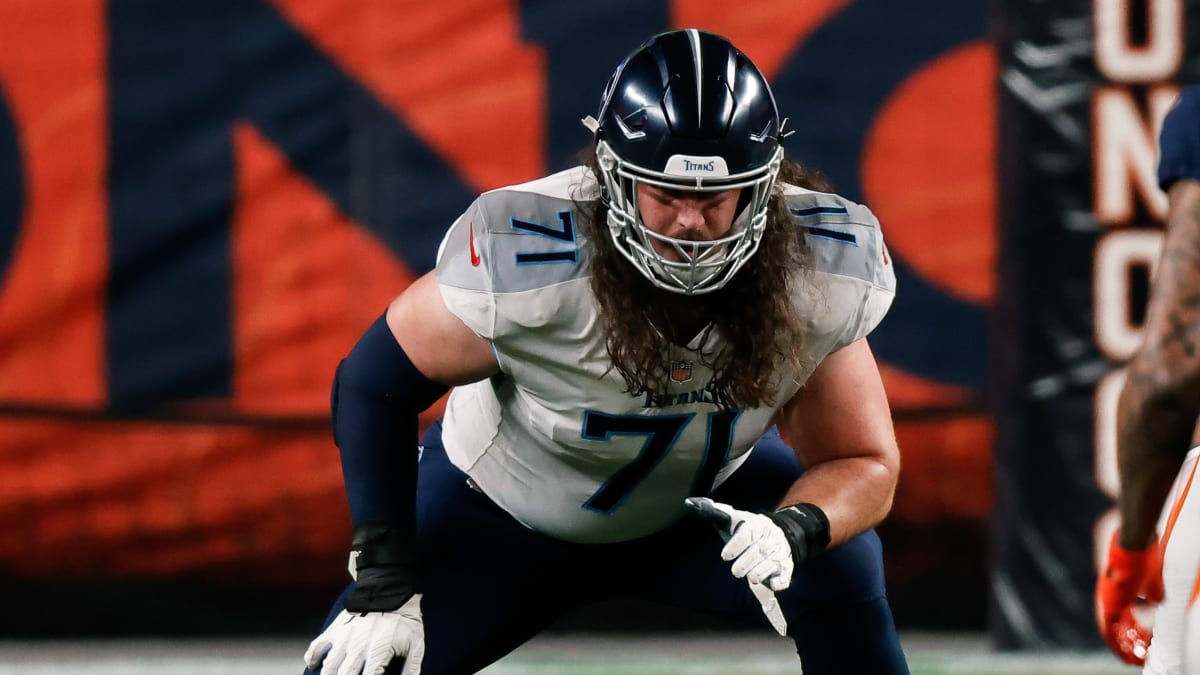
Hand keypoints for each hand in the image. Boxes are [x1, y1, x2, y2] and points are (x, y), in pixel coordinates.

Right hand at [304, 594, 424, 674]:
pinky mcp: (335, 629)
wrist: (390, 591)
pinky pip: (316, 647)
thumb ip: (412, 668)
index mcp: (379, 651)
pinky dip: (312, 659)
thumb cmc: (404, 621)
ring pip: (329, 666)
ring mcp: (344, 637)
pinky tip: (315, 666)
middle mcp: (358, 646)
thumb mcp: (416, 644)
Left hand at [686, 497, 794, 590]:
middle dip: (747, 562)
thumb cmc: (749, 528)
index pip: (747, 533)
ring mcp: (779, 553)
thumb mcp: (733, 518)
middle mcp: (769, 538)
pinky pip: (785, 576)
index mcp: (756, 524)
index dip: (736, 545)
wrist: (780, 533)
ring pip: (771, 564)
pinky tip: (771, 584)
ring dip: (761, 572)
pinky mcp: (785, 568)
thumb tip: (690, 502)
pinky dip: (779, 582)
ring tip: (751, 576)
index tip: (724, 555)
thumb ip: (713, 512)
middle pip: (759, 551)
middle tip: (736, 571)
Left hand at [1095, 531, 1160, 665]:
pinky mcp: (1109, 602)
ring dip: (1123, 647)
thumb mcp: (1152, 582)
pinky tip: (1127, 654)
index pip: (1123, 617)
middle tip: (1138, 657)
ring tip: (1134, 660)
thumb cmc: (1145, 557)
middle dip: (1128, 644)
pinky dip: (1118, 644)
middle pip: (1116, 627)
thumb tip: (1156, 603)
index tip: (1143, 642)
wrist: (1135, 543)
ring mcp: (1107, 599)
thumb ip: (1151, 595)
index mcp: (1119, 591)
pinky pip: (1109, 630)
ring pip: (1113, 631)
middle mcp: (1109, 597)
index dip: (1133, 631)